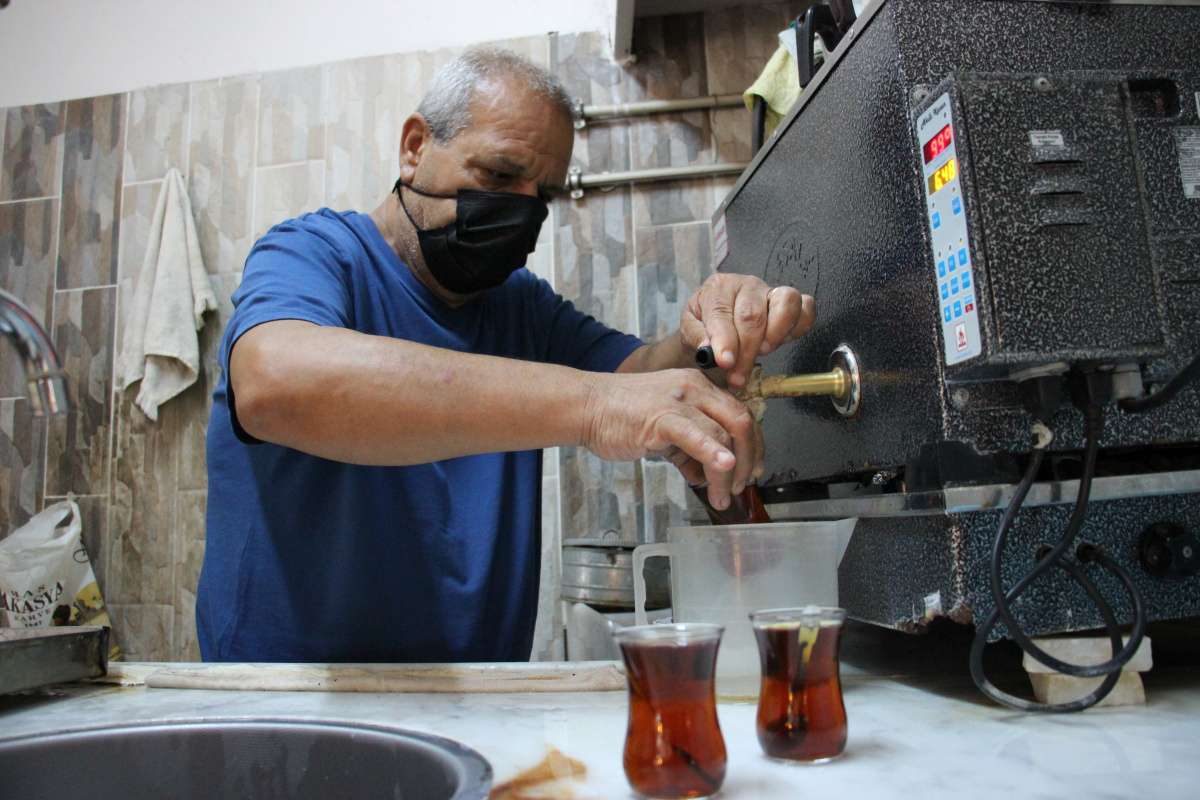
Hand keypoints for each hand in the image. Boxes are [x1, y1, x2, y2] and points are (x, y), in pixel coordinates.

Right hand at [580, 369, 759, 509]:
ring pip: (723, 434)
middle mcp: (695, 388)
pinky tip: (721, 470)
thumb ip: (687, 448)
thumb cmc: (618, 416)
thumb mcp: (662, 429)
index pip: (739, 414)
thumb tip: (704, 473)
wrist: (585, 406)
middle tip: (743, 485)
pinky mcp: (662, 417)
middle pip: (741, 422)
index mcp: (697, 387)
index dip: (751, 445)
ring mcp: (680, 401)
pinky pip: (697, 436)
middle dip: (748, 458)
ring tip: (722, 496)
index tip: (750, 469)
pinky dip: (714, 454)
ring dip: (728, 472)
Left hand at [681, 274, 815, 389]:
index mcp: (717, 288)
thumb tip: (709, 350)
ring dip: (776, 334)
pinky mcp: (790, 301)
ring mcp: (771, 290)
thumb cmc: (704, 325)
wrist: (715, 320)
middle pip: (753, 315)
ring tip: (763, 352)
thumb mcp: (690, 330)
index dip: (725, 341)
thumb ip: (698, 338)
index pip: (721, 312)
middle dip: (747, 350)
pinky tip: (781, 342)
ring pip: (786, 301)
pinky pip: (806, 307)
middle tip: (739, 375)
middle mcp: (746, 285)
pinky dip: (799, 326)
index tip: (725, 362)